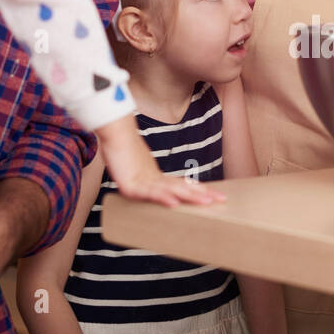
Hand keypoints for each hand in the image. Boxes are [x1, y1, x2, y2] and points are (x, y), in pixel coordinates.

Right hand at [97, 117, 225, 207]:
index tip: (213, 194)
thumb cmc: (119, 148)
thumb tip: (149, 184)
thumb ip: (142, 176)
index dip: (197, 189)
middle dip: (202, 193)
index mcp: (155, 175)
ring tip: (206, 201)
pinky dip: (162, 199)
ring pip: (171, 190)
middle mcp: (153, 177)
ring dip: (189, 196)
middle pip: (181, 187)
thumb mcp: (133, 167)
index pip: (180, 184)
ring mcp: (143, 180)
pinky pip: (149, 194)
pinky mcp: (131, 186)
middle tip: (221, 199)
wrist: (111, 130)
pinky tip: (174, 203)